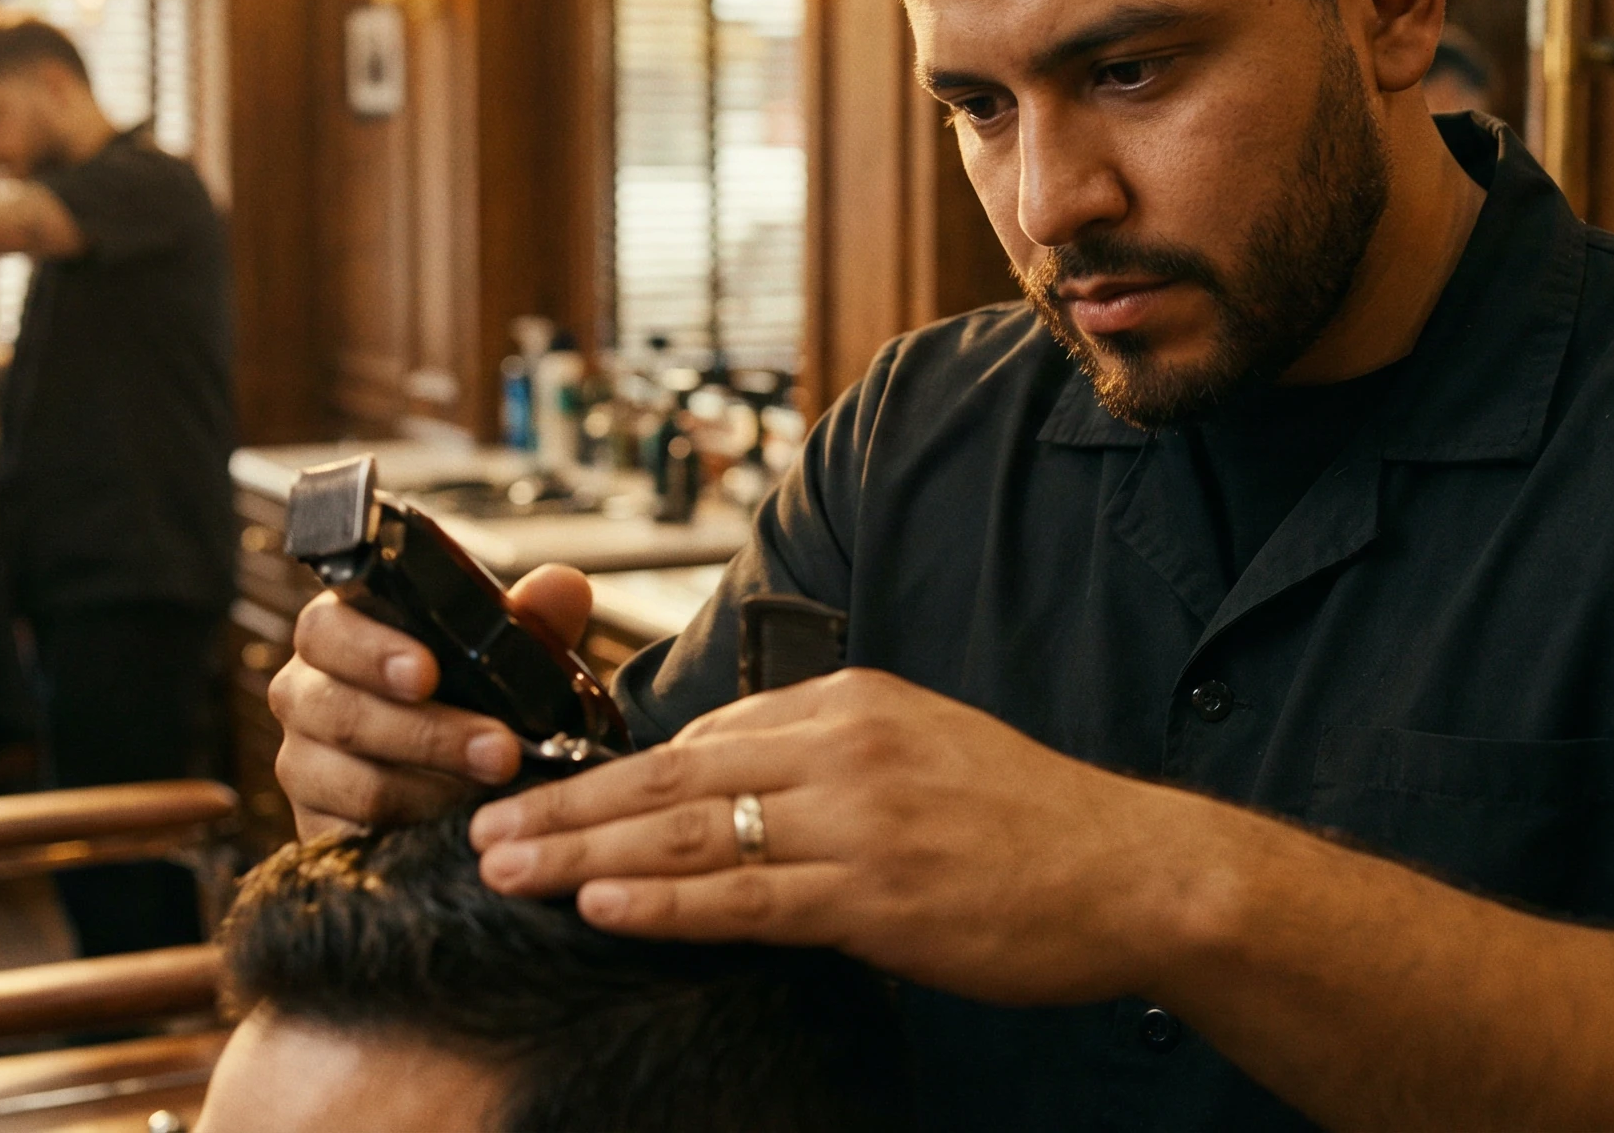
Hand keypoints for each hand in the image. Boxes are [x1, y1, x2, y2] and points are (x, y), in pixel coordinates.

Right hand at [269, 564, 594, 838]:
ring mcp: (304, 767)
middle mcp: (306, 697)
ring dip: (430, 788)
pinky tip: (458, 828)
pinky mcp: (316, 830)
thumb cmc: (470, 697)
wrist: (454, 782)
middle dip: (428, 733)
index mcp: (338, 637)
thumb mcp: (503, 656)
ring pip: (352, 782)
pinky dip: (411, 832)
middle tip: (501, 749)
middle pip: (339, 711)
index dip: (370, 651)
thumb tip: (563, 586)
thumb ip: (530, 620)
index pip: (324, 630)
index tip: (426, 672)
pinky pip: (352, 837)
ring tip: (494, 791)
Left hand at [467, 668, 1195, 1006]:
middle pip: (670, 777)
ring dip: (583, 854)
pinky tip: (599, 907)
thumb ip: (823, 758)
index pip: (703, 735)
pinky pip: (746, 901)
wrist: (1132, 871)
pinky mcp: (875, 898)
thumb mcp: (920, 749)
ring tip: (506, 870)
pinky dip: (663, 903)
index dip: (611, 773)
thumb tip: (722, 782)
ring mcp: (858, 821)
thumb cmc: (1026, 822)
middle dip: (565, 805)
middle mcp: (843, 747)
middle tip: (480, 830)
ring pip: (690, 836)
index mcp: (850, 704)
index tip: (542, 797)